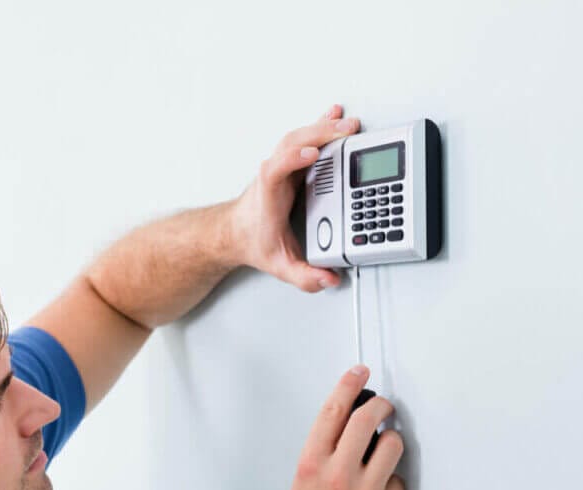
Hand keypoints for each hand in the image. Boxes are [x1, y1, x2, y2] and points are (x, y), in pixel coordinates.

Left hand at [229, 104, 359, 291]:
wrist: (234, 232)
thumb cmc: (253, 241)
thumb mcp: (279, 265)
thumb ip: (304, 276)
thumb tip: (327, 278)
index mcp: (269, 195)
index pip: (276, 169)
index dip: (293, 159)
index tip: (311, 154)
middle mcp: (273, 174)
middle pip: (292, 145)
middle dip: (319, 135)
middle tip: (346, 131)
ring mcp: (281, 166)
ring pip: (299, 138)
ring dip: (322, 128)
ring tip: (347, 124)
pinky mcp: (290, 163)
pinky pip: (304, 139)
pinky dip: (319, 126)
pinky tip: (334, 116)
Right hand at [281, 366, 405, 489]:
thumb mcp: (305, 479)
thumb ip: (326, 449)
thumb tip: (350, 419)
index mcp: (313, 462)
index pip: (333, 411)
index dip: (348, 384)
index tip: (359, 371)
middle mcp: (337, 474)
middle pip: (368, 419)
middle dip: (382, 406)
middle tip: (385, 407)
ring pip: (392, 445)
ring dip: (391, 444)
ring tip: (383, 455)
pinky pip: (399, 481)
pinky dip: (392, 485)